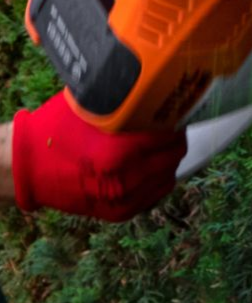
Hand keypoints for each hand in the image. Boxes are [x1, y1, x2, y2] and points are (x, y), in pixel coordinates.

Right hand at [10, 92, 185, 221]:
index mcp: (118, 153)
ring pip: (168, 175)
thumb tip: (160, 88)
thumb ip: (128, 104)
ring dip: (168, 157)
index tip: (174, 107)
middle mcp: (125, 181)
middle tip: (168, 122)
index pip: (169, 134)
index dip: (174, 117)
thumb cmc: (57, 131)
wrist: (26, 169)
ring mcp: (123, 201)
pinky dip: (158, 177)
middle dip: (174, 136)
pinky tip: (150, 162)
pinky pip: (155, 194)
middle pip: (174, 154)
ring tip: (159, 141)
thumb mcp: (94, 106)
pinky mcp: (118, 213)